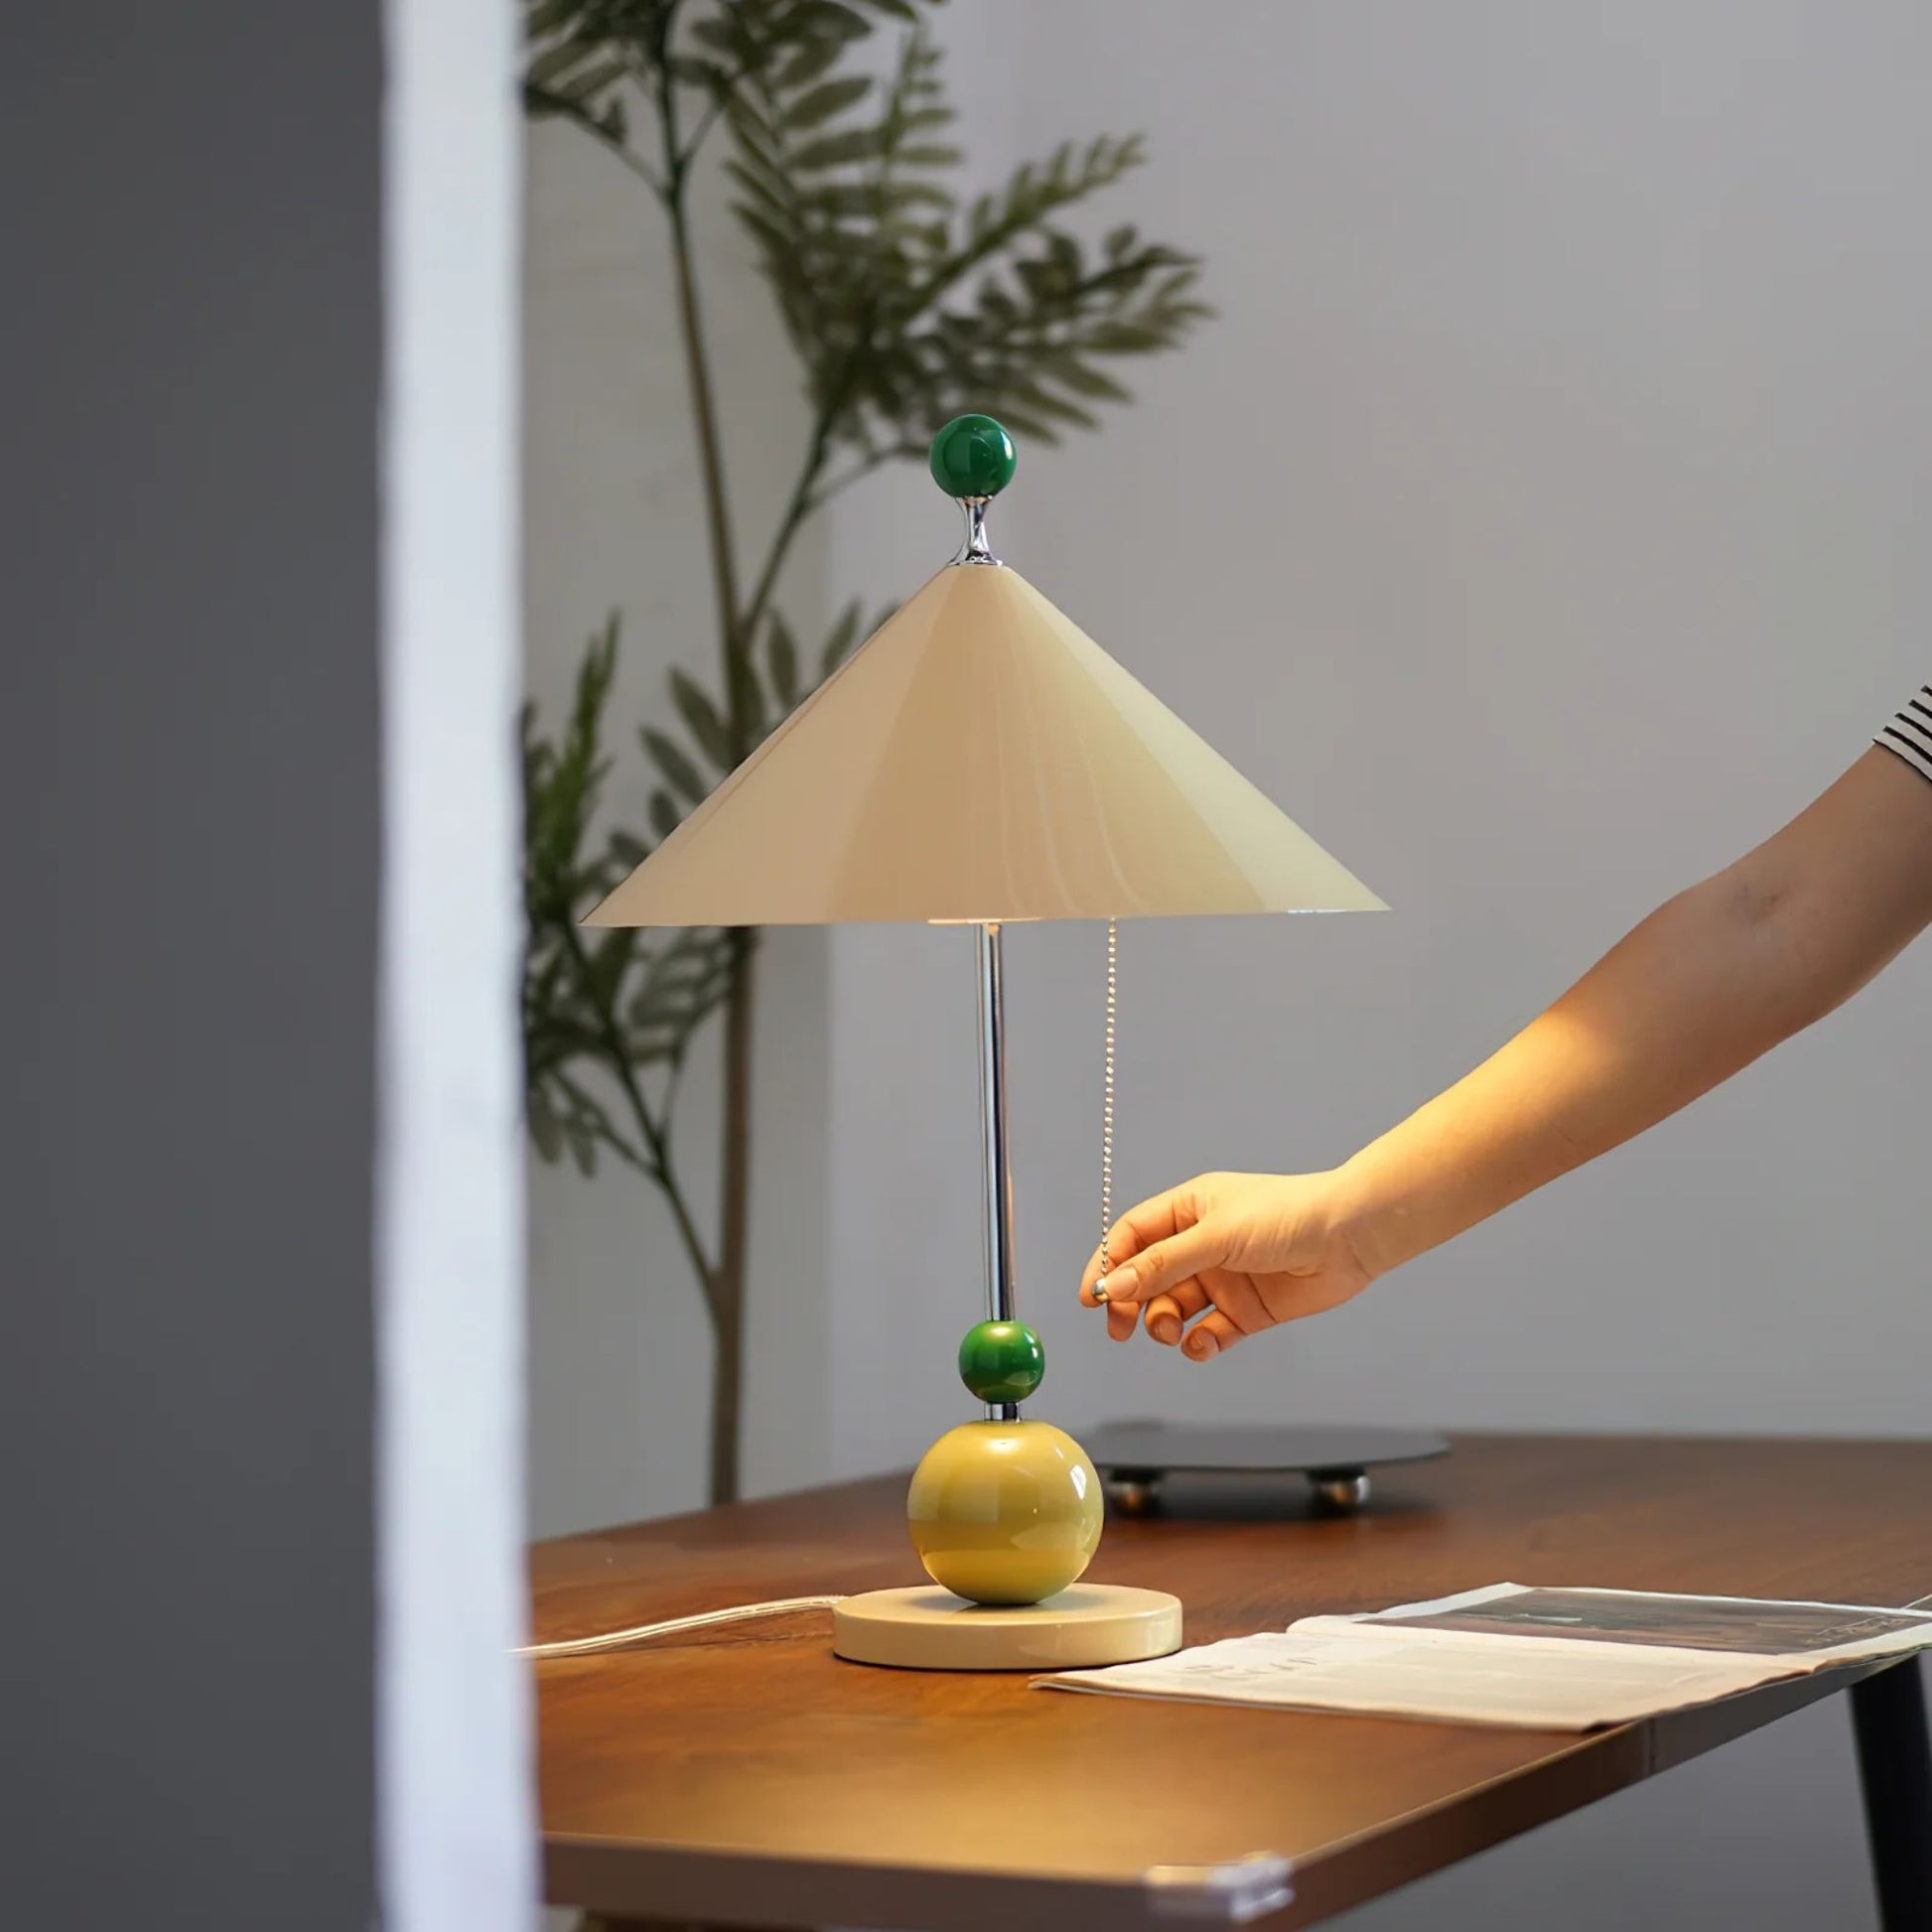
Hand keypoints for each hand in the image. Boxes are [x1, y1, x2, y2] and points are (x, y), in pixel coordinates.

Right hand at [1078, 1170, 1377, 1359]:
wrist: (1349, 1237)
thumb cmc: (1287, 1215)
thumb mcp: (1216, 1235)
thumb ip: (1163, 1264)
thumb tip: (1114, 1285)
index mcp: (1188, 1211)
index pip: (1132, 1237)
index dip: (1108, 1264)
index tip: (1092, 1297)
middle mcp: (1201, 1245)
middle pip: (1146, 1278)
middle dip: (1129, 1303)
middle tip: (1121, 1327)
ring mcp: (1223, 1279)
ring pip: (1174, 1309)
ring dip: (1163, 1324)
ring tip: (1170, 1330)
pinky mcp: (1246, 1311)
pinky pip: (1209, 1334)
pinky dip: (1199, 1344)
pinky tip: (1202, 1344)